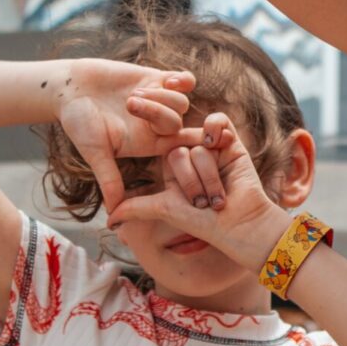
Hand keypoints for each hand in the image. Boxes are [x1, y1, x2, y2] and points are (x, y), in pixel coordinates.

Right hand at [54, 59, 195, 211]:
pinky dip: (183, 81)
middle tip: (128, 104)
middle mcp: (158, 124)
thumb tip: (114, 213)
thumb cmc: (79, 122)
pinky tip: (167, 80)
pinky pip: (186, 82)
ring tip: (131, 93)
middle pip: (178, 122)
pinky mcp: (159, 79)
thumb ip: (109, 179)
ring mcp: (160, 101)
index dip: (188, 148)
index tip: (189, 143)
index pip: (180, 150)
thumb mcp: (95, 152)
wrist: (70, 89)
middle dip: (157, 112)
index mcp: (149, 144)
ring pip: (182, 102)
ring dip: (159, 96)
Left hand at [106, 113, 290, 272]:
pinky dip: (217, 129)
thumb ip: (137, 207)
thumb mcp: (165, 210)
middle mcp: (193, 158)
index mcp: (175, 172)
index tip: (158, 149)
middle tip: (202, 201)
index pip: (164, 154)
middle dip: (191, 179)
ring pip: (199, 144)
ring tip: (218, 194)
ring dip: (208, 174)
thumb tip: (108, 221)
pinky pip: (220, 122)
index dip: (168, 160)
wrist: (238, 223)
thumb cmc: (202, 222)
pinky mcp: (232, 143)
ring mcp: (213, 150)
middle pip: (179, 150)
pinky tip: (219, 144)